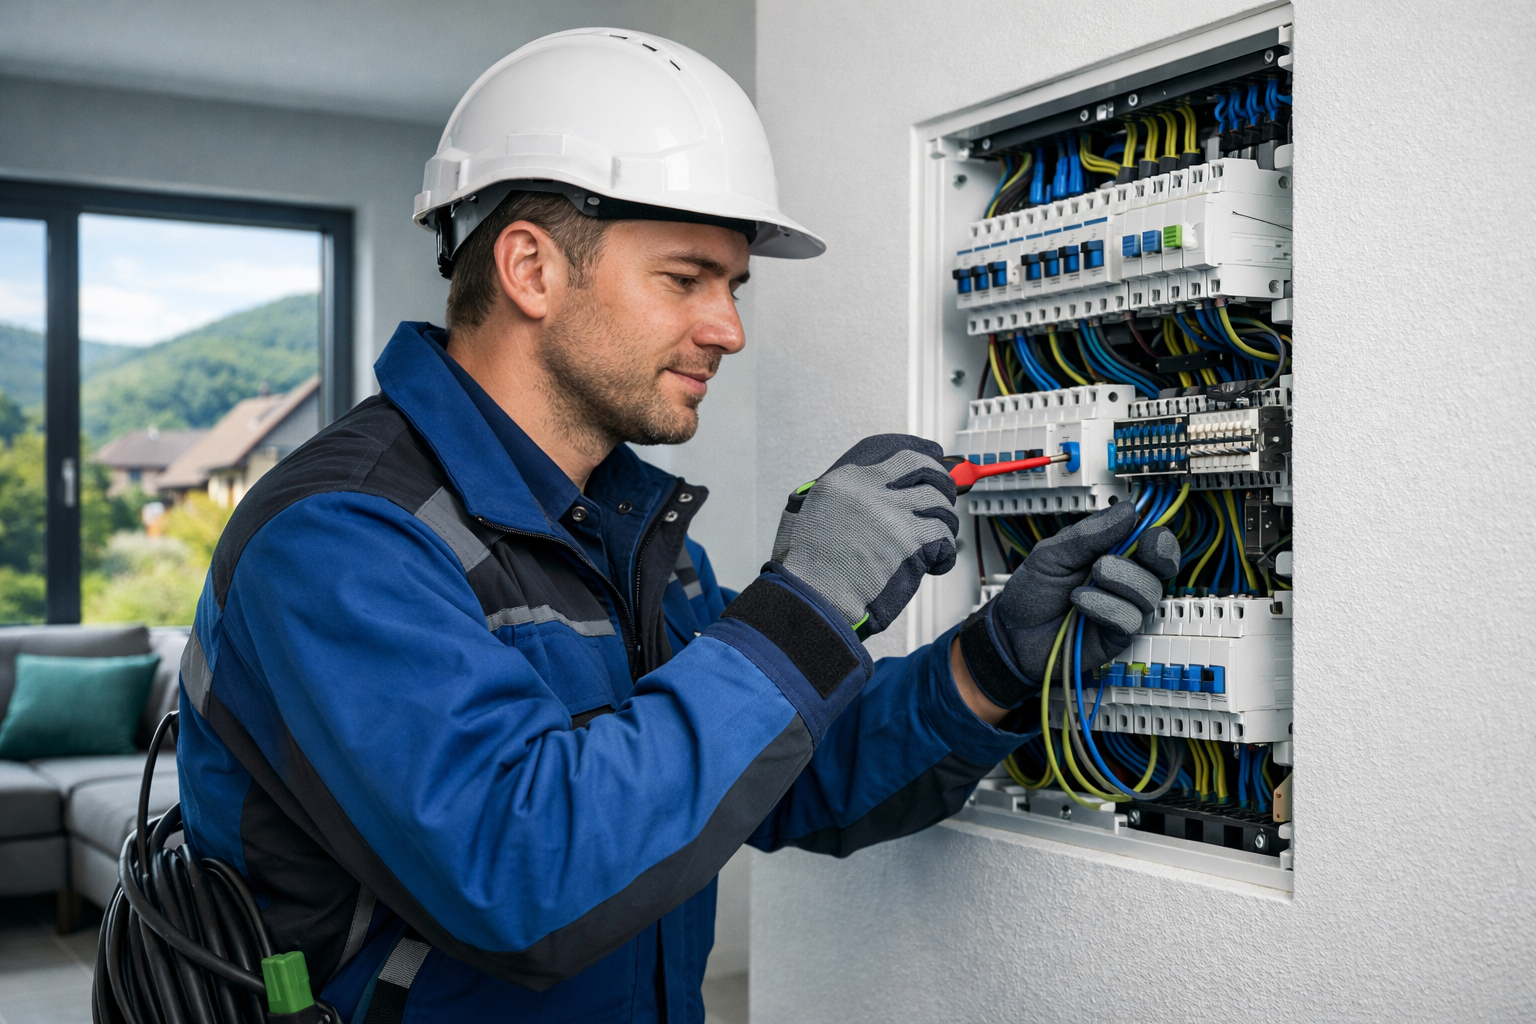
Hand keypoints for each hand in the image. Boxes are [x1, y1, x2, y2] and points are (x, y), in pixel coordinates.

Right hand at [770, 434, 958, 636]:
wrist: (814, 592)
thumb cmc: (805, 561)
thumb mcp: (808, 510)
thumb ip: (836, 497)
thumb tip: (853, 500)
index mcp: (850, 481)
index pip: (903, 458)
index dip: (927, 463)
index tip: (932, 470)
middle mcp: (875, 493)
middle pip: (929, 476)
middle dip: (943, 486)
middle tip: (944, 498)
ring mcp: (894, 517)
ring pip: (941, 506)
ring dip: (945, 520)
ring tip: (940, 532)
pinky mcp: (908, 545)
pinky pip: (943, 538)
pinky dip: (945, 550)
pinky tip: (937, 559)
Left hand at [957, 502, 1179, 708]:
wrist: (1013, 633)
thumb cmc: (1032, 593)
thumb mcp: (1052, 554)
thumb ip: (1089, 535)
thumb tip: (1127, 511)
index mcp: (1112, 555)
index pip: (1153, 543)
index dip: (1159, 536)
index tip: (1145, 529)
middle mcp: (1124, 581)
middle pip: (1163, 565)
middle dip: (1150, 556)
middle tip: (1115, 556)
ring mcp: (1124, 607)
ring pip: (1150, 591)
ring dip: (1119, 581)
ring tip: (1086, 581)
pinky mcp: (1118, 635)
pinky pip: (1130, 618)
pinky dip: (1105, 606)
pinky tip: (1081, 603)